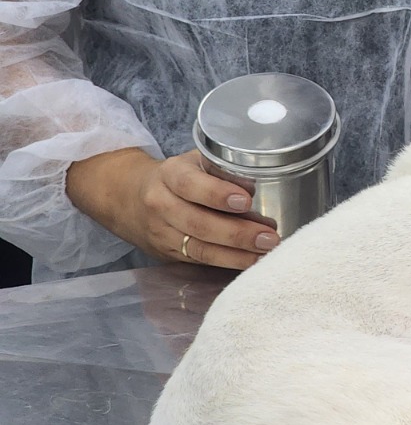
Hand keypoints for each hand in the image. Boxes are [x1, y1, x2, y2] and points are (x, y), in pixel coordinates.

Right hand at [66, 147, 279, 269]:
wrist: (126, 197)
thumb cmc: (176, 175)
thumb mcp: (192, 161)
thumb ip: (220, 168)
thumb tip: (256, 183)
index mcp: (169, 175)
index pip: (190, 185)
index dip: (217, 194)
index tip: (246, 200)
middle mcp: (161, 205)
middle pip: (197, 223)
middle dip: (237, 233)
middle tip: (269, 237)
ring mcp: (161, 233)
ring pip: (198, 248)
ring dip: (236, 254)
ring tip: (265, 253)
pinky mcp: (167, 253)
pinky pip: (198, 260)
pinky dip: (226, 263)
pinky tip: (249, 262)